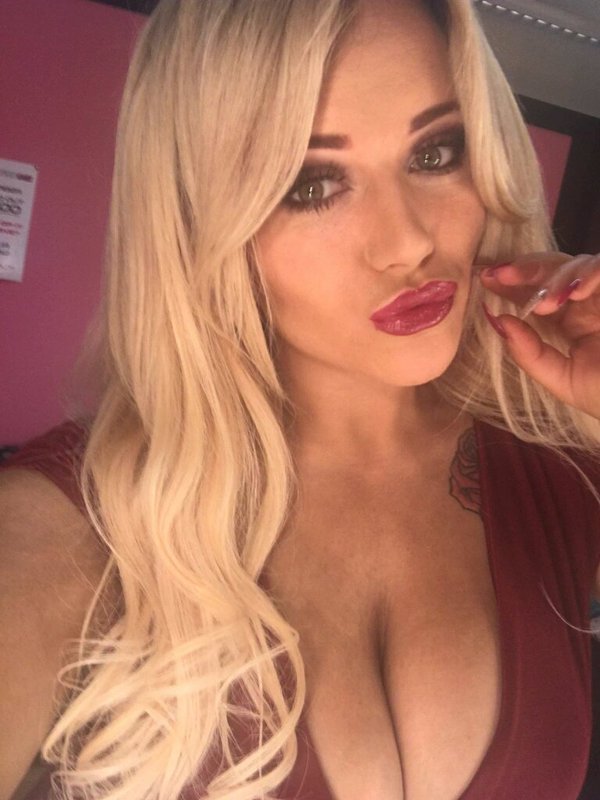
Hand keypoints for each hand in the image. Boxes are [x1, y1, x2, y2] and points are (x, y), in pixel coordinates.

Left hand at [479, 252, 599, 419]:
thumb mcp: (564, 381)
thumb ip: (529, 355)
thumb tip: (497, 321)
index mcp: (572, 321)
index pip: (536, 293)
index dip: (510, 283)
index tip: (484, 280)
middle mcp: (590, 302)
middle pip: (553, 271)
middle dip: (524, 269)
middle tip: (497, 275)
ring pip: (580, 264)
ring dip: (556, 277)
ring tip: (544, 303)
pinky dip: (591, 275)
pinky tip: (576, 293)